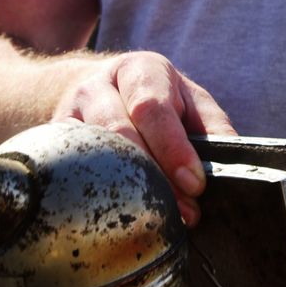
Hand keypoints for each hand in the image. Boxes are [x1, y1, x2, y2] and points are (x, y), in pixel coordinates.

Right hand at [52, 51, 237, 225]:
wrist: (96, 87)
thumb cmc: (153, 98)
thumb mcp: (188, 100)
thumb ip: (212, 126)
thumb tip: (232, 163)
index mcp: (140, 70)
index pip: (152, 107)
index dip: (173, 148)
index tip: (195, 184)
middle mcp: (98, 86)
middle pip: (118, 130)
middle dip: (154, 175)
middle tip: (185, 212)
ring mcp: (69, 112)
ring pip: (91, 150)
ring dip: (125, 188)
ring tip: (155, 217)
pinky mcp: (53, 137)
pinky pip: (68, 165)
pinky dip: (93, 190)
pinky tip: (116, 211)